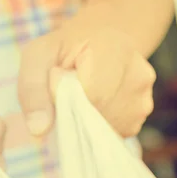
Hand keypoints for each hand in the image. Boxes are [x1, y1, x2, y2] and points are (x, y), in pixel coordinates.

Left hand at [18, 0, 155, 137]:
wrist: (100, 42)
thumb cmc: (65, 50)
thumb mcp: (39, 56)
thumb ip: (33, 90)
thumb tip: (37, 130)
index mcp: (115, 51)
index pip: (89, 98)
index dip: (66, 100)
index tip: (60, 83)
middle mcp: (137, 77)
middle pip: (96, 118)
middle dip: (75, 112)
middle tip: (70, 91)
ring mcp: (142, 101)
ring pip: (103, 131)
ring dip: (85, 122)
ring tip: (84, 97)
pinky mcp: (139, 119)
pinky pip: (110, 135)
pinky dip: (96, 128)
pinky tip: (94, 107)